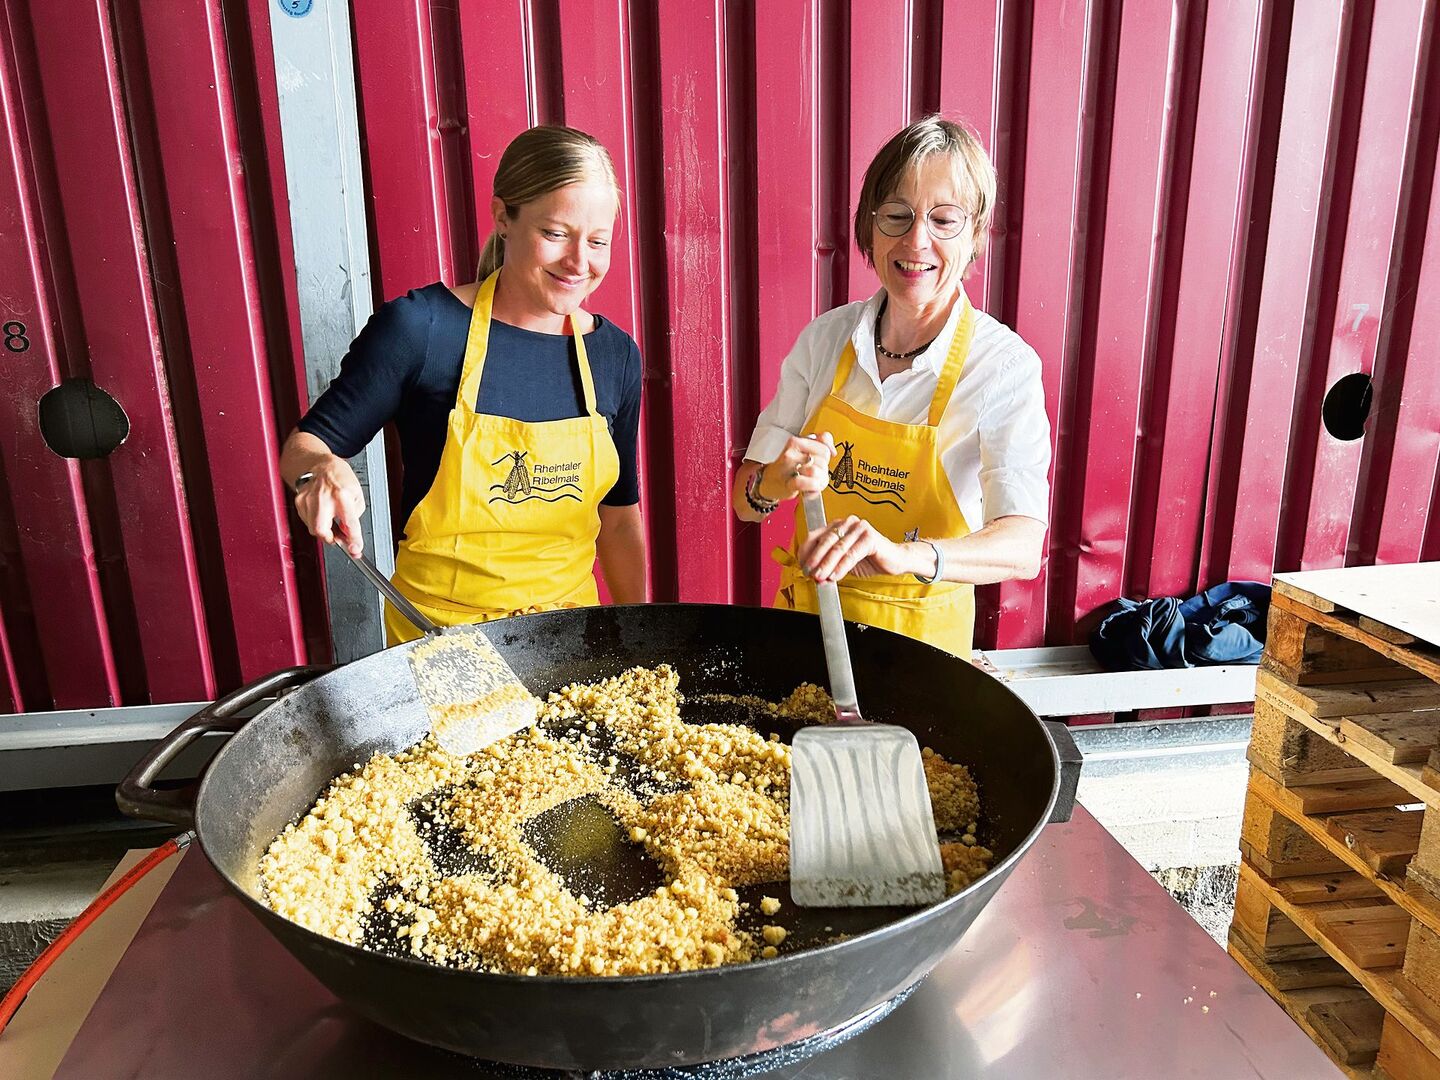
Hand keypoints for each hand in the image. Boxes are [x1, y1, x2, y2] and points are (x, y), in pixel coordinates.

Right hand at [294, 456, 365, 556]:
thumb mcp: (357, 495)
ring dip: (324, 530)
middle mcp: (323, 498)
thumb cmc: (341, 478)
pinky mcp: (299, 501)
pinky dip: (316, 521)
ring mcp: (308, 499)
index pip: (349, 523)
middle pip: (321, 531)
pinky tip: (322, 513)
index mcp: (341, 495)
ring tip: (331, 521)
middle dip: (330, 539)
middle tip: (339, 537)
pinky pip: (307, 521)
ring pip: (313, 528)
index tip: (355, 549)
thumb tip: (349, 535)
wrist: (322, 465)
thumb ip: (354, 517)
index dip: (353, 540)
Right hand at [762, 432, 834, 501]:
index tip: (819, 461)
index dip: (826, 458)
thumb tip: (833, 451)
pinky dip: (811, 487)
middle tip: (813, 475)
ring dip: (818, 481)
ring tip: (811, 482)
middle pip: (823, 461)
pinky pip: (807, 482)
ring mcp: (788, 466)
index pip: (824, 448)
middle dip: (822, 471)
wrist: (770, 483)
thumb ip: (822, 443)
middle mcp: (791, 451)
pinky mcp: (788, 482)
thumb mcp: (805, 451)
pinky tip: (808, 489)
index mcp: (797, 441)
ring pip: (816, 471)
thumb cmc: (789, 468)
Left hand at [799, 516, 924, 583]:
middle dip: (815, 559)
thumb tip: (813, 574)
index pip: (815, 536)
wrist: (895, 561)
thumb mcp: (843, 562)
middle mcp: (847, 523)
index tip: (802, 566)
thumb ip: (829, 564)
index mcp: (838, 525)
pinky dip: (842, 566)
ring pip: (838, 548)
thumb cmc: (870, 560)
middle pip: (825, 541)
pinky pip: (851, 554)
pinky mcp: (870, 537)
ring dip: (827, 565)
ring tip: (820, 577)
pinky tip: (835, 576)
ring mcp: (859, 528)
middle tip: (809, 573)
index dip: (806, 552)